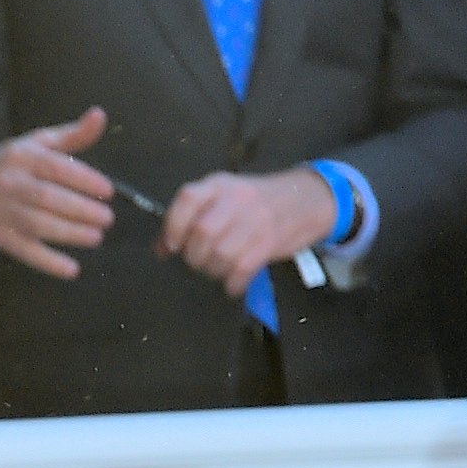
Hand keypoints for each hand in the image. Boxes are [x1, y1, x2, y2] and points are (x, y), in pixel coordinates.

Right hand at [0, 108, 116, 277]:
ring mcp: (2, 212)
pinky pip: (24, 251)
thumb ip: (71, 135)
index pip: (55, 167)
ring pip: (37, 225)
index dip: (83, 180)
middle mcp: (10, 183)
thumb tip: (99, 116)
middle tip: (106, 218)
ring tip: (96, 237)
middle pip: (47, 198)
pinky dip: (48, 262)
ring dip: (69, 233)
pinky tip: (71, 269)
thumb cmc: (10, 163)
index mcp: (22, 156)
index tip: (107, 191)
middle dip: (80, 210)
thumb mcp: (36, 143)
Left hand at [160, 166, 340, 297]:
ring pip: (221, 254)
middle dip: (193, 256)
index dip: (173, 226)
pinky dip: (232, 283)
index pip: (187, 199)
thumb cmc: (256, 203)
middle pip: (202, 232)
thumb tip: (160, 249)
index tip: (172, 246)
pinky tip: (232, 283)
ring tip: (217, 268)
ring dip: (213, 270)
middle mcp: (236, 198)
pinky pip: (242, 268)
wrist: (306, 199)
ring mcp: (255, 219)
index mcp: (218, 185)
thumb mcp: (222, 200)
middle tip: (198, 260)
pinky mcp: (270, 242)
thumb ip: (190, 219)